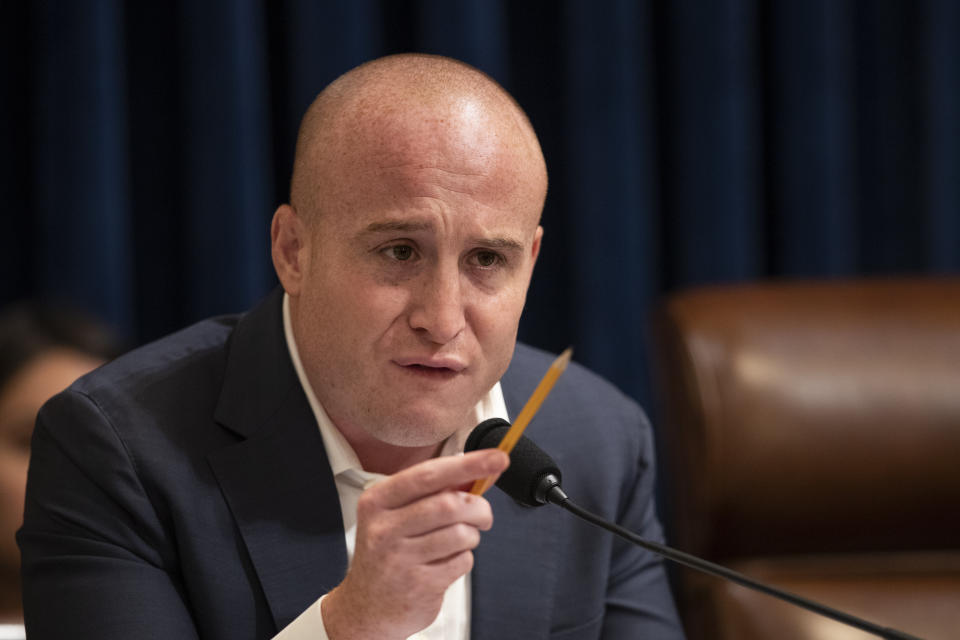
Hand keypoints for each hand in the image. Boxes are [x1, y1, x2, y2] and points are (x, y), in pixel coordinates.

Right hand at [321, 449, 508, 639]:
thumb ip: (432, 492)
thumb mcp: (396, 515)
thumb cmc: (388, 553)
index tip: (497, 458)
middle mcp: (384, 528)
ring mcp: (399, 559)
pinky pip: (462, 561)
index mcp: (377, 501)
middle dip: (478, 507)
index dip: (468, 464)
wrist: (366, 607)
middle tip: (484, 515)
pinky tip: (447, 562)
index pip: (428, 475)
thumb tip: (480, 470)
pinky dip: (464, 558)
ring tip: (460, 541)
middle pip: (449, 504)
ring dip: (472, 536)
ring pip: (461, 534)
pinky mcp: (418, 586)